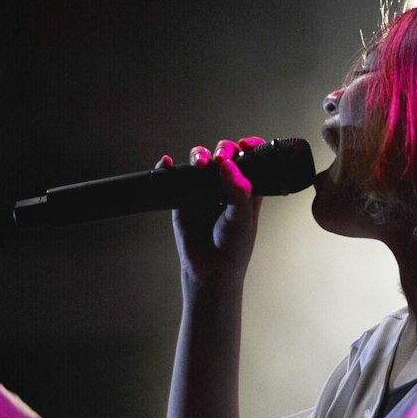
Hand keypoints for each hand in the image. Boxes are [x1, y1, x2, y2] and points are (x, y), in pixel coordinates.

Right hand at [157, 136, 264, 286]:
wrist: (209, 271)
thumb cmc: (232, 247)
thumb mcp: (241, 220)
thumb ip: (239, 192)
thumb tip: (227, 165)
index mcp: (247, 189)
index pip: (250, 160)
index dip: (249, 148)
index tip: (245, 145)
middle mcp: (225, 185)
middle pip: (224, 154)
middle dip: (223, 150)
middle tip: (220, 159)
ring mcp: (202, 189)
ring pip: (200, 161)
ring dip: (198, 155)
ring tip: (199, 163)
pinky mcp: (182, 197)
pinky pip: (174, 177)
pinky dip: (167, 168)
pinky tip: (166, 164)